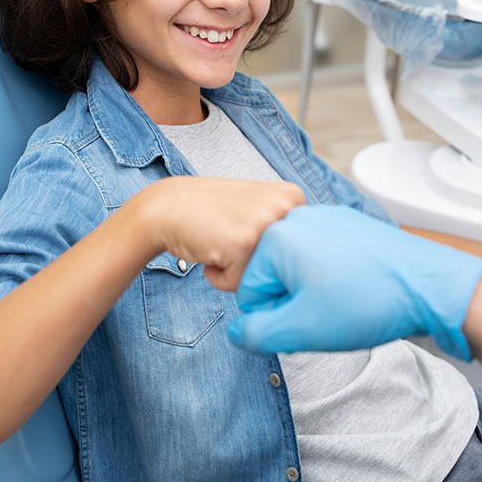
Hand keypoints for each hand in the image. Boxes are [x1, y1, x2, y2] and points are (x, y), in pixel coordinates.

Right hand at [144, 177, 304, 289]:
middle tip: (231, 235)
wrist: (169, 206)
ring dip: (239, 271)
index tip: (246, 229)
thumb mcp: (260, 207)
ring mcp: (266, 224)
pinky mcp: (243, 244)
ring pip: (264, 277)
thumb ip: (286, 229)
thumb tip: (313, 267)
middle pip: (284, 266)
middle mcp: (286, 207)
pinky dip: (221, 277)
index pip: (299, 251)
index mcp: (294, 196)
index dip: (267, 250)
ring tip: (222, 242)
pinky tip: (210, 249)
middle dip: (255, 262)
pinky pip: (239, 284)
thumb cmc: (213, 212)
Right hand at [227, 205, 481, 358]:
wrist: (427, 284)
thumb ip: (257, 334)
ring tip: (344, 301)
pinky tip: (355, 287)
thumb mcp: (302, 329)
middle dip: (293, 301)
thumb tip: (238, 332)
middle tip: (326, 314)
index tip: (305, 323)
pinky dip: (332, 274)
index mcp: (278, 238)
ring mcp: (325, 216)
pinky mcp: (347, 222)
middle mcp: (298, 218)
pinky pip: (323, 254)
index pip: (250, 292)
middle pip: (274, 275)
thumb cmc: (368, 302)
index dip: (274, 318)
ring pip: (299, 266)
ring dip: (313, 289)